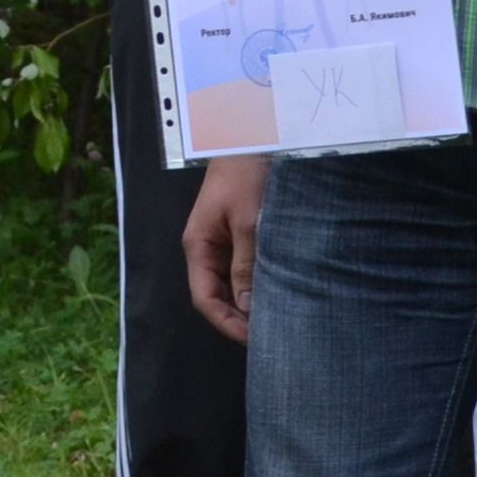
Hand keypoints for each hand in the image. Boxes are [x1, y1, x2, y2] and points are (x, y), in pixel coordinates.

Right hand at [183, 157, 263, 341]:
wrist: (252, 136)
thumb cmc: (246, 175)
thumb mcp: (249, 222)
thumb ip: (246, 265)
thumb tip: (247, 308)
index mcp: (198, 246)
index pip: (205, 298)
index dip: (226, 322)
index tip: (255, 340)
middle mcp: (206, 247)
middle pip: (217, 293)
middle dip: (239, 317)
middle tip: (271, 335)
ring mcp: (222, 240)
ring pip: (232, 281)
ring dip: (250, 300)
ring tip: (277, 317)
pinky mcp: (239, 232)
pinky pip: (244, 266)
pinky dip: (258, 281)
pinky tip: (278, 290)